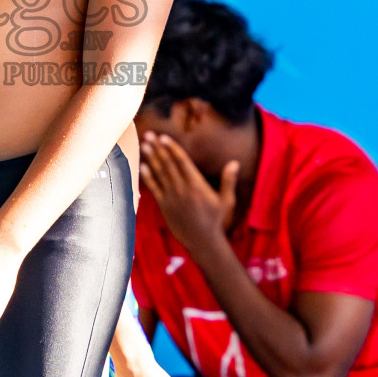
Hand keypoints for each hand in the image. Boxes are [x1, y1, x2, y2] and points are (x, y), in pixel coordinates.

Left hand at [139, 131, 238, 255]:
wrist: (203, 242)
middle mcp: (182, 189)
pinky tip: (143, 166)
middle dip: (158, 148)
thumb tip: (234, 162)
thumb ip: (228, 181)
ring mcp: (172, 197)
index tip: (163, 137)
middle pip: (168, 164)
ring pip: (160, 174)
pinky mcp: (165, 206)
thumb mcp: (227, 201)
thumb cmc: (217, 221)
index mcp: (197, 185)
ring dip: (151, 158)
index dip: (172, 148)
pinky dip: (148, 177)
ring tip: (144, 145)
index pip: (182, 162)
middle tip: (149, 134)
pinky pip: (155, 189)